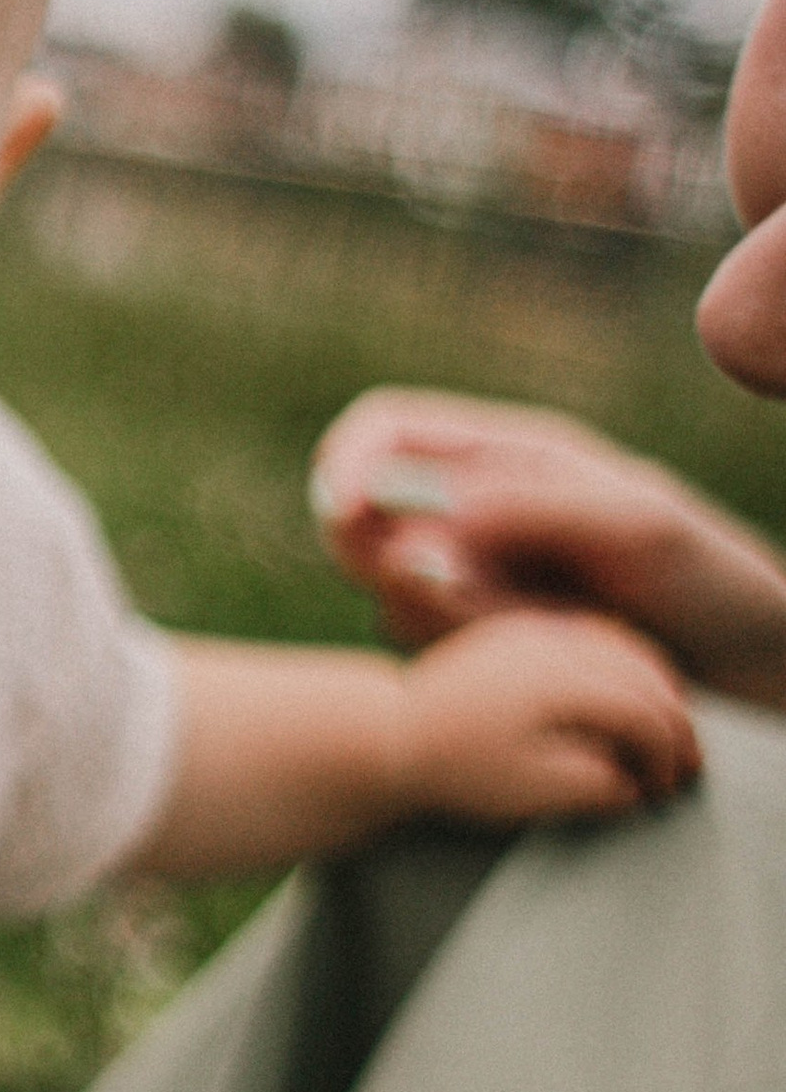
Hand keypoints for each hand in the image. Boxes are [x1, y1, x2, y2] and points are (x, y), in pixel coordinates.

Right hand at [311, 389, 785, 709]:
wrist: (748, 662)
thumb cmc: (709, 576)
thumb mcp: (637, 528)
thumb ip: (532, 509)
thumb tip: (421, 523)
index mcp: (507, 457)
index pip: (387, 429)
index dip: (347, 463)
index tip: (348, 515)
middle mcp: (475, 512)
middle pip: (364, 518)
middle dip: (387, 560)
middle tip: (476, 597)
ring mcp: (474, 577)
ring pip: (393, 592)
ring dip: (453, 617)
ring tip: (554, 626)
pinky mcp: (481, 638)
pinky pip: (429, 646)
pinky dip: (472, 655)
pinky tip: (550, 655)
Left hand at [388, 605, 699, 824]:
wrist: (386, 732)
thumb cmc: (455, 771)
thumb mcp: (528, 792)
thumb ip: (592, 787)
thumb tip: (636, 784)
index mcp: (560, 682)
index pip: (643, 712)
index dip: (666, 756)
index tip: (666, 792)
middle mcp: (552, 643)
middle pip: (644, 672)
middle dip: (674, 721)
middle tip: (686, 765)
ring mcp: (535, 630)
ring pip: (622, 646)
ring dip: (655, 688)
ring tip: (666, 734)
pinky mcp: (518, 631)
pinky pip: (590, 636)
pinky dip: (622, 666)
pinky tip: (626, 698)